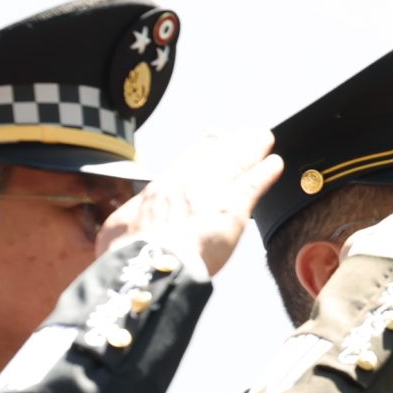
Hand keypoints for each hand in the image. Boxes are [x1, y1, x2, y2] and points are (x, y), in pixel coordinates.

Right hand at [97, 129, 282, 276]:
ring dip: (251, 148)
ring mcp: (211, 192)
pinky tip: (275, 163)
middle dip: (231, 143)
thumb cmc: (129, 252)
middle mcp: (188, 183)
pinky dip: (265, 172)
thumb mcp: (118, 231)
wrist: (149, 261)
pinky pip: (253, 184)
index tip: (214, 135)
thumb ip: (128, 223)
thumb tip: (120, 230)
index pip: (186, 161)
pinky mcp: (233, 208)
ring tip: (263, 137)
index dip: (204, 147)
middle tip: (245, 132)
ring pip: (235, 163)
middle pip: (214, 156)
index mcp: (161, 188)